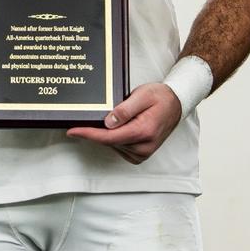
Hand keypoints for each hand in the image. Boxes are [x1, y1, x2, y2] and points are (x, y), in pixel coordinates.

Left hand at [66, 82, 182, 163]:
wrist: (176, 104)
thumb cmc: (160, 97)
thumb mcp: (142, 95)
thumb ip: (125, 109)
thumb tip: (108, 122)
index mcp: (143, 132)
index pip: (109, 137)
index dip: (88, 134)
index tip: (72, 131)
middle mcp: (143, 147)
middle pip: (109, 142)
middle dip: (96, 130)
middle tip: (89, 116)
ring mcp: (143, 153)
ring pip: (113, 145)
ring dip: (107, 133)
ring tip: (116, 117)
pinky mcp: (140, 155)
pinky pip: (119, 147)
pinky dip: (114, 138)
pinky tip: (118, 126)